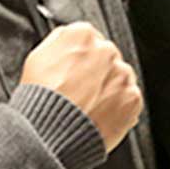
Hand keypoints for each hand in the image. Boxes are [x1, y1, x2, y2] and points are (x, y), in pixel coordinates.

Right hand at [20, 22, 142, 152]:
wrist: (50, 133)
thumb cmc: (41, 98)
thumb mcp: (37, 57)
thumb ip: (59, 41)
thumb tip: (68, 39)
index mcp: (83, 35)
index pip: (88, 40)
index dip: (80, 59)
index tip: (76, 71)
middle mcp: (106, 50)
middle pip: (106, 58)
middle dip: (97, 73)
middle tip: (81, 92)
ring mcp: (122, 74)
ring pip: (120, 78)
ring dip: (109, 89)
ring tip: (89, 107)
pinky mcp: (132, 97)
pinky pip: (129, 100)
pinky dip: (119, 108)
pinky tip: (100, 115)